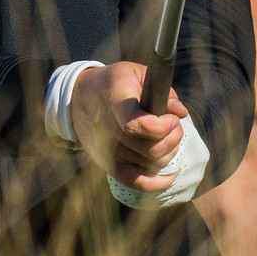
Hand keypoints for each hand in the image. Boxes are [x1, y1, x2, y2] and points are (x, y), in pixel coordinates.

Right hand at [68, 61, 187, 192]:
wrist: (76, 100)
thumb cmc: (112, 84)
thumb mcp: (135, 73)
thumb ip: (161, 89)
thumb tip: (180, 112)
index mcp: (115, 101)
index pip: (134, 124)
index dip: (162, 126)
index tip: (171, 118)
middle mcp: (107, 129)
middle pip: (150, 149)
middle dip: (173, 138)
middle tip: (173, 126)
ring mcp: (106, 150)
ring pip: (150, 164)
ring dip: (168, 153)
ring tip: (167, 139)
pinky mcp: (107, 164)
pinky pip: (136, 182)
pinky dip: (158, 182)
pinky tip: (171, 174)